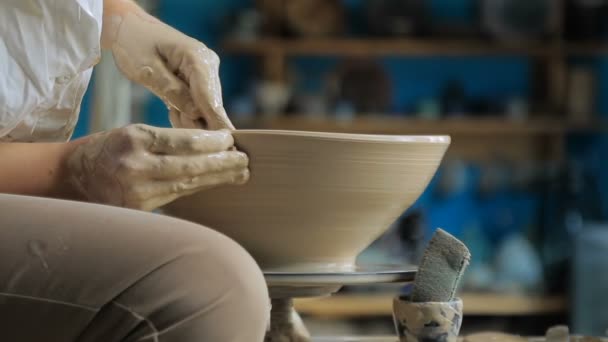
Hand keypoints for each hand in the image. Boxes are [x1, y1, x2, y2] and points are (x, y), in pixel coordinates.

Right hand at [66, 124, 247, 210]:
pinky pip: (175, 197)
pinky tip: (213, 184)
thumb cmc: (107, 149)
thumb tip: (210, 146)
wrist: (71, 177)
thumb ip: (166, 140)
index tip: (231, 140)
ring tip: (239, 174)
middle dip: (222, 164)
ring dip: (216, 179)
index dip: (212, 142)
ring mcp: (136, 192)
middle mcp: (136, 167)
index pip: (184, 142)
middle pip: (190, 167)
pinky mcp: (138, 210)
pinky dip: (196, 189)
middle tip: (244, 161)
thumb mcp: (132, 133)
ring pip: (186, 185)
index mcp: (134, 139)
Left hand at [107, 11, 232, 129]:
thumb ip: (172, 91)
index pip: (210, 97)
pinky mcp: (200, 82)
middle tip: (174, 123)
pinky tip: (170, 106)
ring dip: (187, 118)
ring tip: (168, 109)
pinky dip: (184, 113)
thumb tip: (196, 114)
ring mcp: (206, 74)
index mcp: (198, 58)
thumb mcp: (147, 70)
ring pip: (205, 109)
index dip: (217, 122)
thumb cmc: (134, 43)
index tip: (227, 143)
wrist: (130, 29)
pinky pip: (197, 106)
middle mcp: (208, 65)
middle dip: (196, 122)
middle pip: (211, 105)